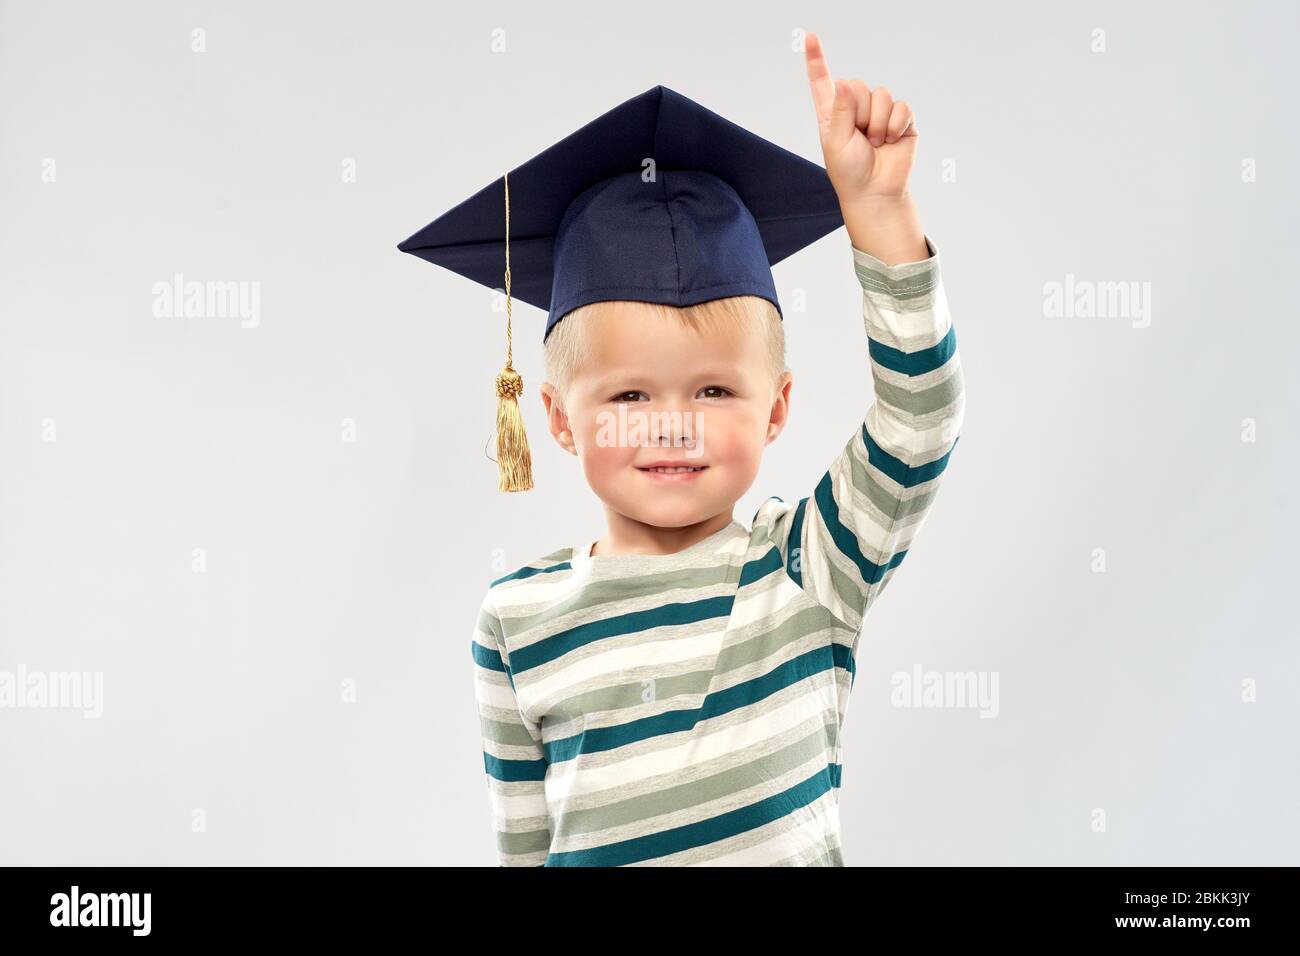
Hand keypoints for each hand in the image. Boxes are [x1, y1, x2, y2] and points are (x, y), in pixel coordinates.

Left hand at [803, 31, 917, 203]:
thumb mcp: (836, 142)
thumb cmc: (849, 172)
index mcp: (832, 113)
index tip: (810, 37)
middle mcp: (855, 108)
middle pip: (859, 85)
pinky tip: (890, 140)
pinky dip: (895, 125)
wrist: (875, 192)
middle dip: (860, 113)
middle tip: (860, 138)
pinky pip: (901, 107)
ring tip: (874, 143)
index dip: (817, 59)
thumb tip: (847, 83)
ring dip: (878, 123)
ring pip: (882, 95)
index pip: (823, 81)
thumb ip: (840, 111)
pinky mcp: (901, 119)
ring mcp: (879, 112)